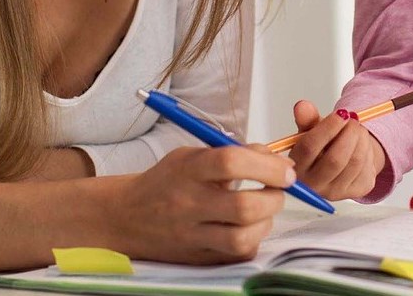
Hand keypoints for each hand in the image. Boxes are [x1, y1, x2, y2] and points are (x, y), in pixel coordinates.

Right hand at [102, 145, 292, 263]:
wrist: (126, 216)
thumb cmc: (167, 181)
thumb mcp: (193, 155)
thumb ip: (233, 153)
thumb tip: (275, 159)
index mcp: (188, 170)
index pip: (232, 162)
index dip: (267, 166)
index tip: (285, 170)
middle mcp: (188, 204)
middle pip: (243, 207)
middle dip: (274, 198)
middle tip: (278, 191)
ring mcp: (191, 236)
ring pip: (242, 238)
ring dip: (265, 223)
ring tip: (263, 211)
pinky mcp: (197, 258)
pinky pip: (236, 255)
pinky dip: (251, 241)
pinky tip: (247, 228)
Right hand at [287, 100, 385, 200]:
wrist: (341, 162)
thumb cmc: (322, 147)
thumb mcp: (311, 131)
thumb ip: (307, 119)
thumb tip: (303, 106)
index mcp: (297, 168)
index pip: (309, 148)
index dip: (326, 129)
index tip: (340, 114)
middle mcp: (314, 185)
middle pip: (335, 160)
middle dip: (349, 134)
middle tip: (352, 120)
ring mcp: (336, 192)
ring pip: (354, 162)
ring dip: (361, 139)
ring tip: (357, 128)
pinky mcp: (356, 191)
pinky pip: (367, 168)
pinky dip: (367, 150)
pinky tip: (361, 144)